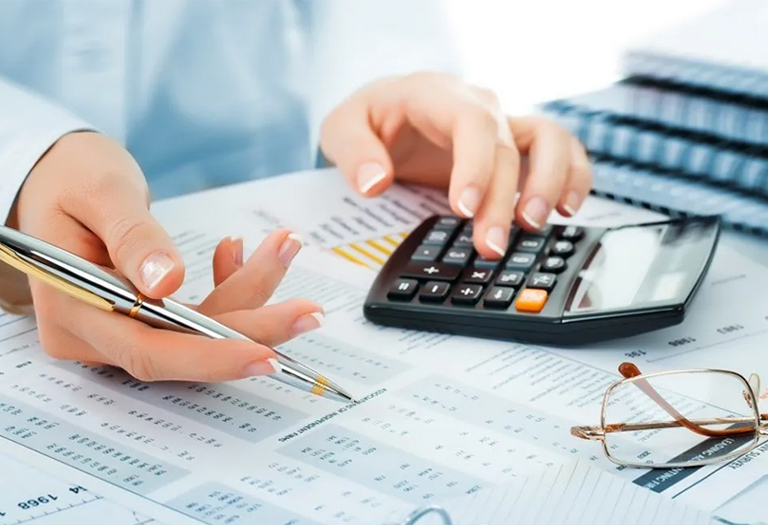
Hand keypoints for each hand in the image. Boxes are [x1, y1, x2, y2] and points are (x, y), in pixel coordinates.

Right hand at [8, 132, 321, 380]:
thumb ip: (132, 237)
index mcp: (71, 310)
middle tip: (310, 310)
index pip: (148, 350)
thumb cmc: (70, 175)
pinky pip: (195, 314)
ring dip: (247, 291)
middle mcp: (94, 332)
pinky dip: (227, 284)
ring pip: (198, 327)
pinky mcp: (142, 316)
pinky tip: (236, 251)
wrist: (59, 175)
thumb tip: (166, 284)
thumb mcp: (100, 191)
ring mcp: (119, 328)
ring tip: (283, 244)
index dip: (210, 356)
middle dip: (252, 328)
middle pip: (183, 346)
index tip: (267, 352)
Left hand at [320, 72, 591, 258]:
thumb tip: (376, 183)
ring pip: (551, 139)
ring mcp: (503, 124)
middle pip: (507, 147)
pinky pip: (562, 151)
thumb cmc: (369, 120)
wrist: (389, 113)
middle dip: (502, 200)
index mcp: (436, 95)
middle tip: (490, 246)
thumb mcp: (341, 129)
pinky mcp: (517, 146)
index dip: (475, 167)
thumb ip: (353, 152)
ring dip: (550, 183)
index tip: (464, 209)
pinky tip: (567, 211)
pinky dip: (574, 177)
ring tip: (534, 226)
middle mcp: (478, 105)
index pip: (470, 124)